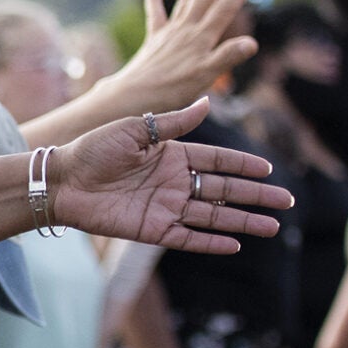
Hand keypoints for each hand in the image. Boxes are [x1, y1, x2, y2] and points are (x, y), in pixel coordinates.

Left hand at [51, 99, 293, 254]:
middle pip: (224, 190)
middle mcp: (173, 182)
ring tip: (272, 226)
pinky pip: (187, 237)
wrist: (61, 180)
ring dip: (242, 221)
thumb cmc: (93, 149)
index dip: (244, 166)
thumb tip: (208, 103)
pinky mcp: (151, 229)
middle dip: (255, 195)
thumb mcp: (135, 129)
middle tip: (286, 201)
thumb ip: (173, 123)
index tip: (270, 170)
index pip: (218, 161)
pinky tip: (235, 244)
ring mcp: (164, 207)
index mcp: (172, 155)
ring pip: (212, 216)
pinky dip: (210, 242)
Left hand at [120, 0, 260, 111]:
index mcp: (201, 37)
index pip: (225, 8)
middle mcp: (186, 29)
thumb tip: (251, 43)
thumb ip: (227, 58)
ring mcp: (169, 32)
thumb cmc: (170, 90)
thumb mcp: (205, 77)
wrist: (133, 96)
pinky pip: (155, 15)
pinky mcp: (154, 40)